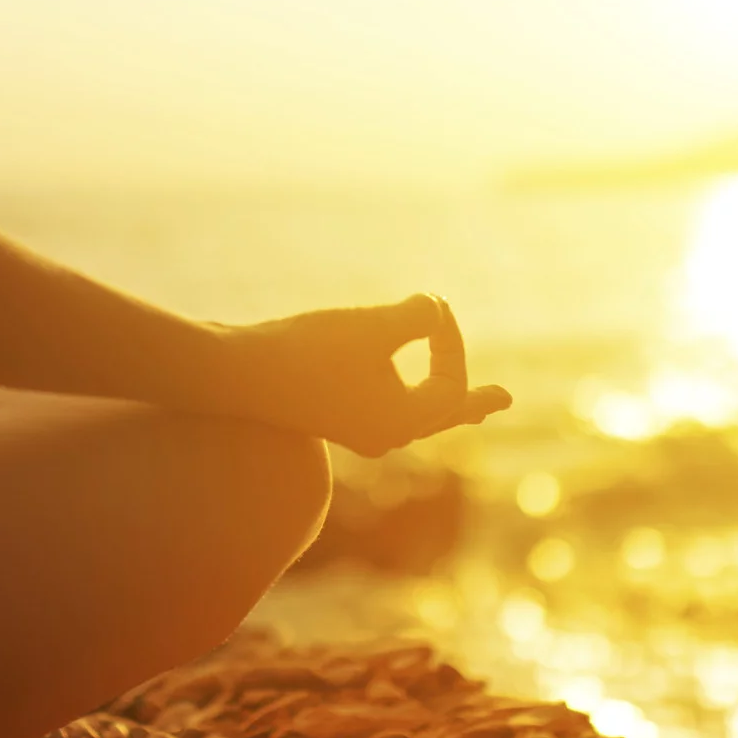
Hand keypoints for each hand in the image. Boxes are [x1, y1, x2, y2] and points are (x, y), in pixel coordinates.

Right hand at [217, 293, 510, 457]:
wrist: (231, 374)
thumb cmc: (304, 351)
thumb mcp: (371, 326)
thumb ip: (418, 317)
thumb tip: (434, 311)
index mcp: (402, 421)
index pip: (450, 382)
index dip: (449, 337)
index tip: (431, 303)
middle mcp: (383, 434)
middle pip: (440, 415)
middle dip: (472, 401)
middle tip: (505, 400)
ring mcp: (354, 428)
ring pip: (411, 415)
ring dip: (436, 399)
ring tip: (464, 403)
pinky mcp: (327, 415)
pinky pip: (382, 410)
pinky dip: (401, 394)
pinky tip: (397, 389)